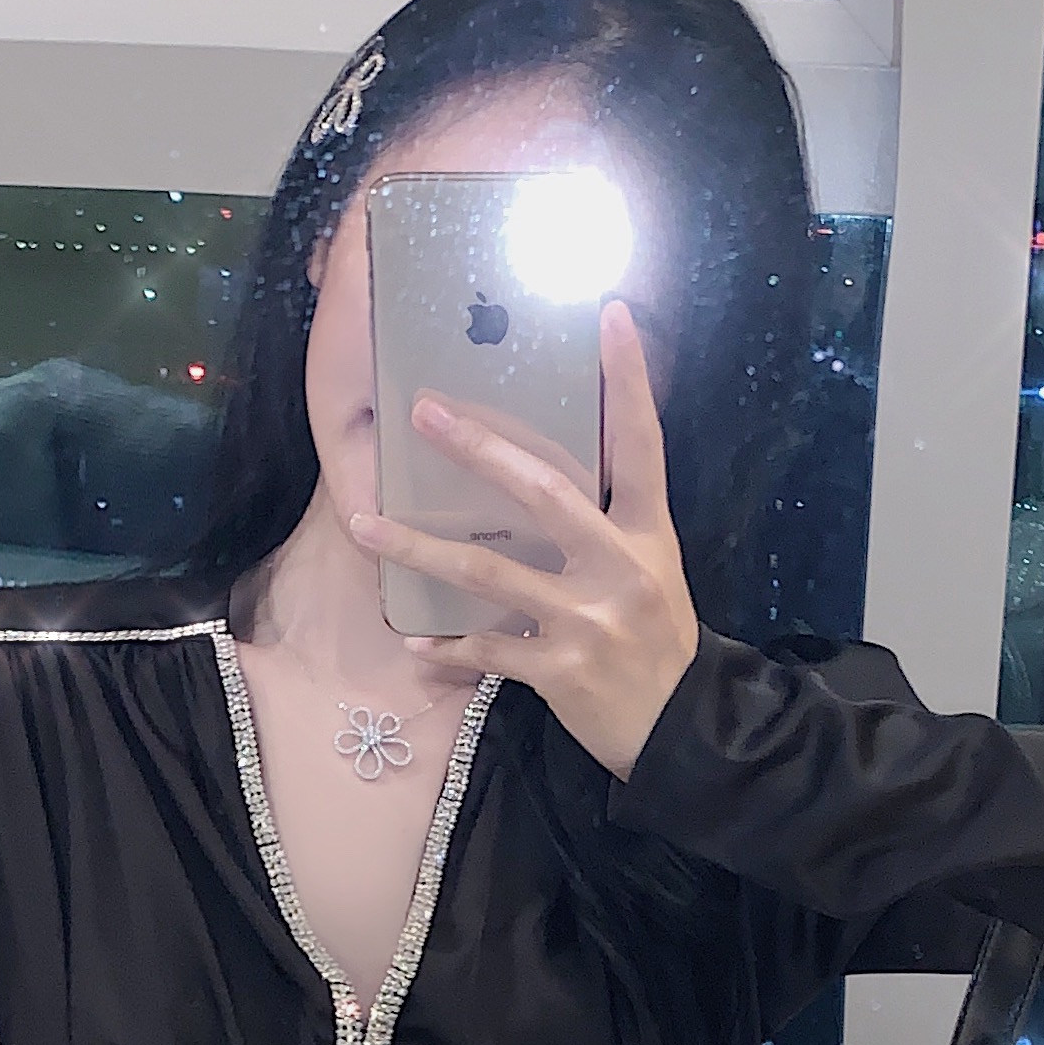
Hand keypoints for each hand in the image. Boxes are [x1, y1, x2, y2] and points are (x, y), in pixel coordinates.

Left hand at [349, 298, 698, 782]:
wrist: (678, 730)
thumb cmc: (657, 642)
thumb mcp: (653, 572)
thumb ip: (609, 527)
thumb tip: (540, 480)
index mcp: (647, 534)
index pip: (642, 444)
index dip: (629, 380)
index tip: (610, 315)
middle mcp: (619, 567)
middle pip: (544, 492)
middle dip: (480, 450)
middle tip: (424, 412)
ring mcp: (587, 620)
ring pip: (489, 573)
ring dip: (419, 549)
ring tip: (364, 527)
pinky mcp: (560, 670)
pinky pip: (488, 649)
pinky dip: (449, 649)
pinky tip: (415, 642)